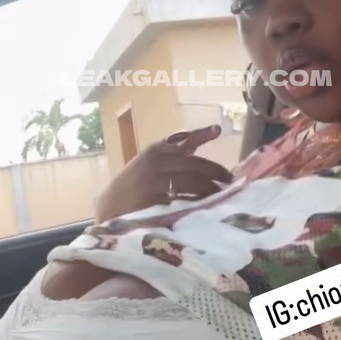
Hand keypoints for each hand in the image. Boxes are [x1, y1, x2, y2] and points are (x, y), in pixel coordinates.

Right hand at [95, 125, 233, 223]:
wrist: (109, 209)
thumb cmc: (133, 187)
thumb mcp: (148, 165)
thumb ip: (172, 157)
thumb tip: (199, 150)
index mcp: (155, 151)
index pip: (184, 140)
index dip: (202, 134)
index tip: (218, 130)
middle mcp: (155, 162)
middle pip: (195, 164)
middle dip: (216, 172)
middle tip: (231, 179)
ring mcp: (154, 181)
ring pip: (192, 182)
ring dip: (211, 189)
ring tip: (223, 194)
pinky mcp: (155, 201)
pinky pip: (183, 200)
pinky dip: (198, 203)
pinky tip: (207, 207)